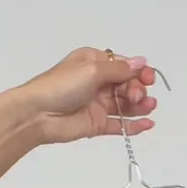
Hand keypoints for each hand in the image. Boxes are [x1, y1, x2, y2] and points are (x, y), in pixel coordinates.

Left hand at [22, 47, 157, 145]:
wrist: (37, 114)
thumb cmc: (61, 85)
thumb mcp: (91, 69)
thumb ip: (119, 69)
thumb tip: (140, 62)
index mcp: (94, 63)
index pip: (124, 66)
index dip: (139, 72)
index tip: (149, 78)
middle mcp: (97, 82)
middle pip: (127, 85)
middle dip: (137, 89)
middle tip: (136, 96)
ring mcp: (97, 104)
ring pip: (125, 105)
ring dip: (140, 106)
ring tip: (149, 107)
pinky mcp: (96, 124)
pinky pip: (119, 125)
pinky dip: (134, 125)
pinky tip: (148, 124)